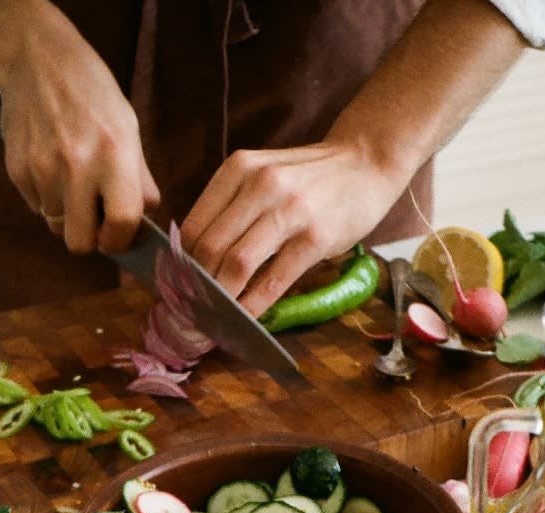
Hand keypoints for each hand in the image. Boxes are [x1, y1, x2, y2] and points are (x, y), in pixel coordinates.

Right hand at [0, 5, 158, 252]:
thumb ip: (139, 179)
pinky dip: (46, 197)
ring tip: (72, 182)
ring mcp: (42, 169)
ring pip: (55, 226)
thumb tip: (144, 222)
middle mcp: (77, 166)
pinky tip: (51, 166)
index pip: (122, 223)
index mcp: (115, 155)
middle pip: (79, 242)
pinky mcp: (17, 170)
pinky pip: (36, 206)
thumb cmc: (91, 93)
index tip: (118, 236)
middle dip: (89, 237)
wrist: (36, 59)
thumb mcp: (128, 127)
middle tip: (94, 219)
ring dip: (67, 215)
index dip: (121, 240)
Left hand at [179, 142, 402, 316]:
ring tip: (214, 317)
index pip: (193, 226)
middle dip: (196, 286)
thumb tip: (195, 259)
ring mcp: (290, 211)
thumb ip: (231, 206)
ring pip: (237, 264)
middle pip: (210, 248)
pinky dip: (254, 304)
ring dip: (221, 298)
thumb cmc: (309, 177)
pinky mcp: (316, 237)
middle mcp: (260, 185)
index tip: (178, 288)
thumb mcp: (263, 174)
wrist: (366, 162)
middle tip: (191, 309)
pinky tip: (246, 318)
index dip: (179, 264)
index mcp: (238, 169)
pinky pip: (274, 279)